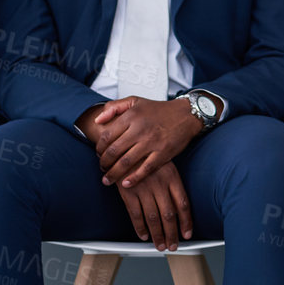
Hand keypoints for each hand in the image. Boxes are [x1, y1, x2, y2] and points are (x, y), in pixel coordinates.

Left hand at [78, 96, 197, 186]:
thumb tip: (97, 120)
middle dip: (104, 163)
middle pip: (114, 151)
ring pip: (126, 162)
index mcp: (131, 117)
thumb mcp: (135, 101)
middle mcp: (140, 129)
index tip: (98, 154)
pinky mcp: (163, 153)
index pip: (107, 136)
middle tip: (102, 168)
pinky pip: (145, 169)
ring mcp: (152, 142)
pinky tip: (125, 184)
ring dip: (113, 174)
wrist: (186, 115)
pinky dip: (134, 178)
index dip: (99, 148)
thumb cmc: (159, 109)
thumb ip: (114, 107)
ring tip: (107, 180)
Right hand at [116, 162, 192, 249]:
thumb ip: (172, 184)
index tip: (187, 234)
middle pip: (169, 215)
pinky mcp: (128, 192)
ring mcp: (144, 188)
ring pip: (153, 218)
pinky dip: (140, 227)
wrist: (124, 144)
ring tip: (160, 245)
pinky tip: (143, 236)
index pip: (183, 204)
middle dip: (172, 234)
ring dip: (157, 235)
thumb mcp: (165, 165)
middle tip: (173, 246)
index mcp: (172, 177)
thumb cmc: (145, 155)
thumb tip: (179, 208)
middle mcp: (160, 184)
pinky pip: (135, 214)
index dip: (186, 222)